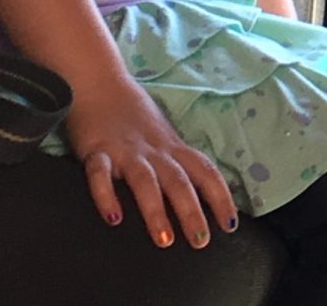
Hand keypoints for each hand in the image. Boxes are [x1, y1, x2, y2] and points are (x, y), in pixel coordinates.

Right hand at [66, 75, 237, 247]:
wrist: (100, 84)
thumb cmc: (133, 117)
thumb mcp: (163, 138)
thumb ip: (176, 162)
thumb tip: (198, 193)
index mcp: (173, 148)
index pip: (205, 172)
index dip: (220, 198)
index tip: (230, 225)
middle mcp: (154, 151)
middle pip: (179, 182)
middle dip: (192, 212)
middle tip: (201, 242)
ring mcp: (126, 151)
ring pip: (146, 181)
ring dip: (156, 211)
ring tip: (165, 239)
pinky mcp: (96, 151)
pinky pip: (100, 175)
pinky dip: (107, 196)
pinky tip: (113, 218)